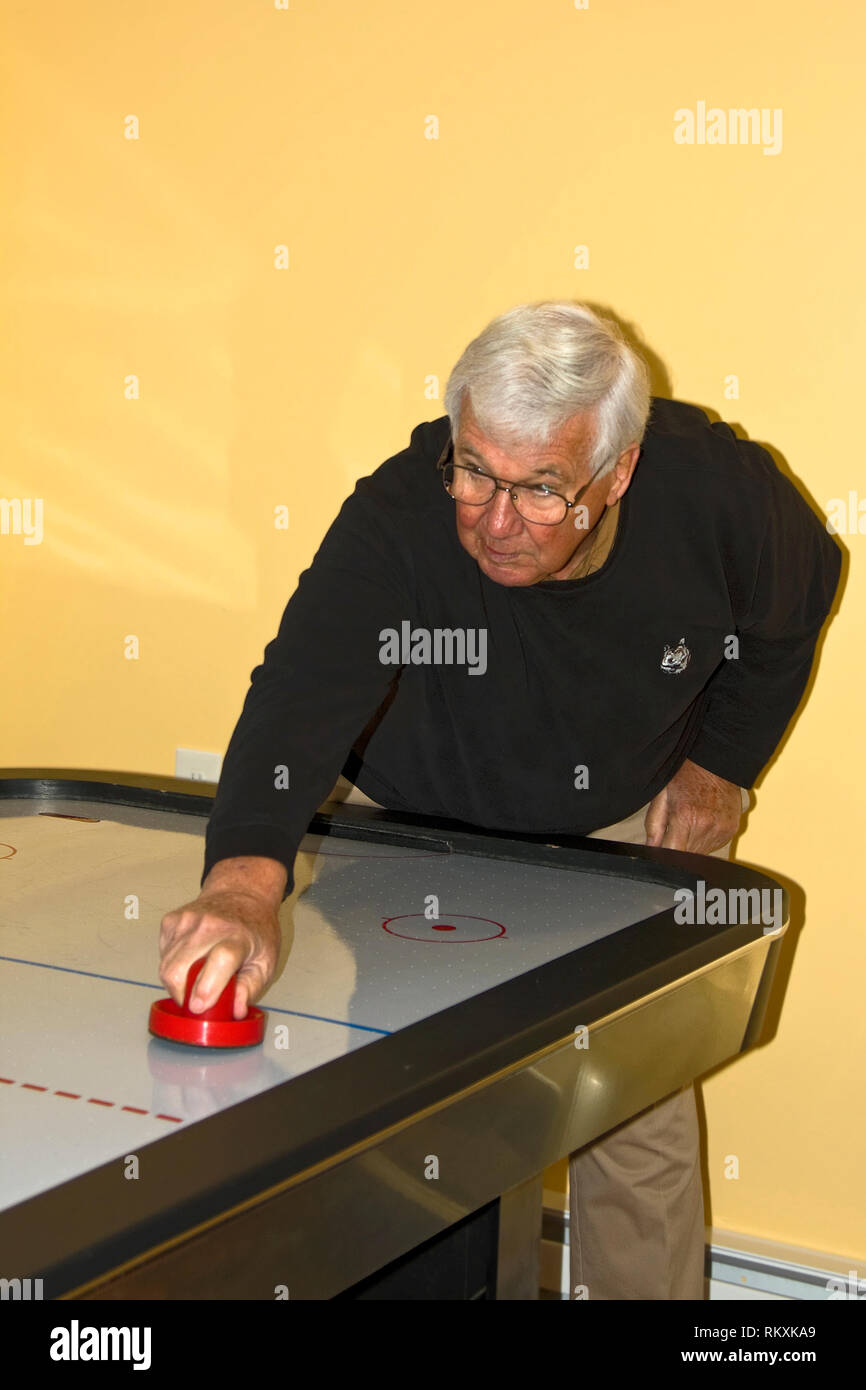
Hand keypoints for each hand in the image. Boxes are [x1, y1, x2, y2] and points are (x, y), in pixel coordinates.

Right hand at [158, 889, 280, 1018]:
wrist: (241, 893)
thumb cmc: (255, 930)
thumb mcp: (266, 961)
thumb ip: (251, 988)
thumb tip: (234, 1011)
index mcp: (238, 936)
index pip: (220, 959)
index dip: (206, 987)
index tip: (199, 1007)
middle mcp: (209, 925)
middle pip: (178, 968)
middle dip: (182, 995)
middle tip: (196, 1002)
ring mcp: (186, 921)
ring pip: (166, 966)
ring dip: (177, 982)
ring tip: (197, 977)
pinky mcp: (171, 921)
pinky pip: (163, 955)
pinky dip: (173, 965)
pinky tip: (191, 959)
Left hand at [644, 758, 742, 853]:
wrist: (717, 762)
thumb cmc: (686, 775)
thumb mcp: (662, 794)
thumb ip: (654, 824)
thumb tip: (650, 849)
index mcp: (686, 818)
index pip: (672, 854)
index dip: (663, 856)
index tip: (659, 851)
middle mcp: (706, 826)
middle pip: (686, 856)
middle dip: (676, 849)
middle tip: (673, 830)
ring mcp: (721, 830)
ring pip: (700, 854)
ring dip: (691, 845)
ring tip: (689, 823)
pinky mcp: (731, 831)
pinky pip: (713, 846)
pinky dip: (704, 840)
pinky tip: (701, 823)